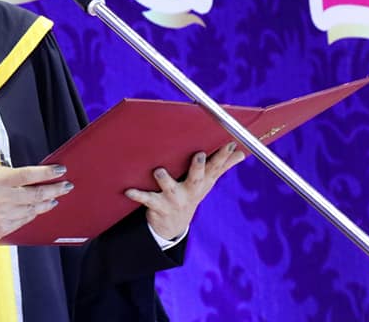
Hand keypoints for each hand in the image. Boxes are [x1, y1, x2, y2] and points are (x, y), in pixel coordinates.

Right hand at [0, 164, 72, 241]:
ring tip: (55, 198)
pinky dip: (33, 214)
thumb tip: (24, 174)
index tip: (60, 170)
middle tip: (66, 186)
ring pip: (33, 209)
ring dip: (47, 203)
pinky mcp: (2, 230)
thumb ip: (4, 171)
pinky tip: (38, 209)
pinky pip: (24, 221)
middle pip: (36, 194)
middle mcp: (2, 199)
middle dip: (55, 189)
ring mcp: (3, 217)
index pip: (28, 175)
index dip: (47, 173)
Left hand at [124, 142, 245, 239]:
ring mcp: (174, 199)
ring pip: (170, 188)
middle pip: (197, 178)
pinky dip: (137, 195)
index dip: (223, 157)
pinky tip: (127, 190)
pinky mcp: (158, 206)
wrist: (173, 225)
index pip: (215, 168)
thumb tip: (241, 153)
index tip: (230, 143)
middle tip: (200, 155)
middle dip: (199, 167)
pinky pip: (146, 199)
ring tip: (159, 171)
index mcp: (202, 183)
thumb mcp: (207, 183)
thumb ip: (222, 166)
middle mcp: (190, 191)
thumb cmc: (190, 193)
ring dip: (164, 180)